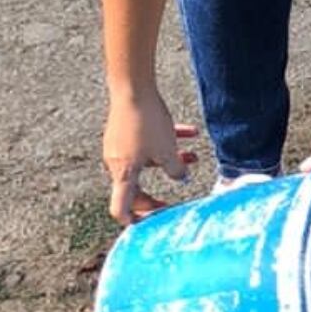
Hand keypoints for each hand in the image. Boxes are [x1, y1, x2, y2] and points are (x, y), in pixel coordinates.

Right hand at [102, 89, 197, 224]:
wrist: (132, 88)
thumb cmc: (146, 121)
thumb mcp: (167, 150)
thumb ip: (176, 170)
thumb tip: (182, 179)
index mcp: (123, 173)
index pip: (120, 208)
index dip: (134, 220)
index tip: (149, 224)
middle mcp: (117, 163)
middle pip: (134, 188)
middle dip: (154, 197)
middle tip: (171, 204)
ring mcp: (120, 146)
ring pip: (146, 162)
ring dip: (169, 161)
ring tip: (194, 158)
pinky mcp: (125, 131)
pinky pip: (147, 143)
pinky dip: (165, 141)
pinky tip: (190, 132)